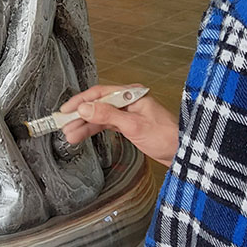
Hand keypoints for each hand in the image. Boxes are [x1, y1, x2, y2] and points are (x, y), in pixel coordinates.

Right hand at [59, 84, 178, 166]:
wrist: (182, 152)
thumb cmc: (165, 136)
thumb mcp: (134, 125)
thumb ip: (108, 115)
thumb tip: (84, 108)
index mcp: (131, 94)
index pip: (99, 93)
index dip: (80, 101)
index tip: (65, 110)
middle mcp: (127, 101)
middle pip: (96, 105)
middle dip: (79, 116)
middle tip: (63, 126)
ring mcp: (127, 113)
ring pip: (99, 116)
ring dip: (84, 125)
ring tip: (69, 136)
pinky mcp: (127, 125)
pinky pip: (105, 124)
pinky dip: (93, 130)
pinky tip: (81, 135)